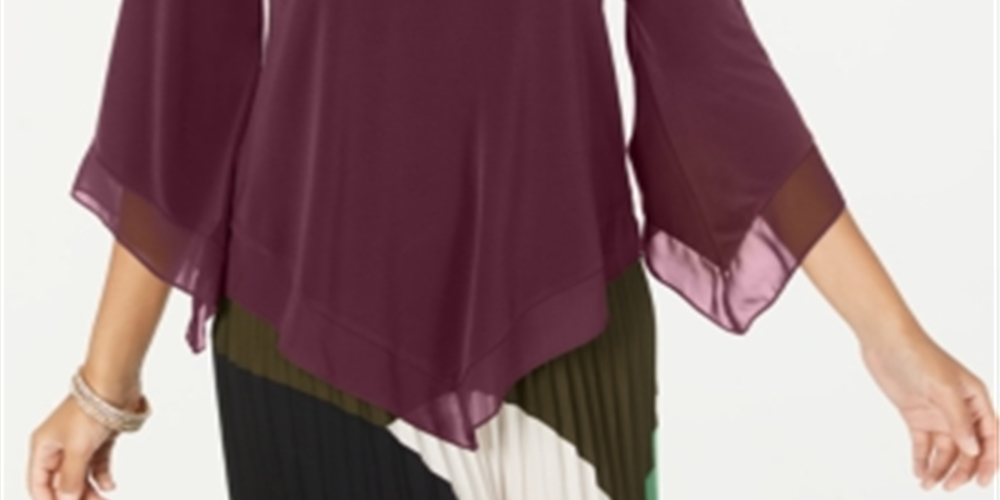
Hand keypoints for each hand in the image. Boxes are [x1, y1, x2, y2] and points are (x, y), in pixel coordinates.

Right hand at [27, 372, 139, 499]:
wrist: (114, 384)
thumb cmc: (90, 410)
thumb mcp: (78, 449)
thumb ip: (71, 477)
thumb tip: (65, 499)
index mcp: (44, 447)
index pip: (38, 483)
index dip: (49, 499)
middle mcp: (59, 446)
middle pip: (61, 481)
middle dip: (75, 496)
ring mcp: (79, 442)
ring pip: (81, 474)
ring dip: (91, 489)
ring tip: (104, 499)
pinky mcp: (98, 438)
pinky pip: (97, 463)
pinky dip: (103, 475)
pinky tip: (110, 485)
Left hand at [859, 330, 997, 490]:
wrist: (885, 341)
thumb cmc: (919, 356)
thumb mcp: (943, 389)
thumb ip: (959, 421)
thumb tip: (974, 450)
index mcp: (975, 399)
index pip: (991, 436)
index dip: (989, 461)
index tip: (981, 482)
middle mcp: (959, 408)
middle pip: (968, 448)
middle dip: (961, 470)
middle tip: (948, 487)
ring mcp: (937, 412)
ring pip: (945, 449)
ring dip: (939, 468)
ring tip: (928, 485)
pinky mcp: (916, 414)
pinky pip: (923, 443)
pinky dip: (922, 459)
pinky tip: (919, 472)